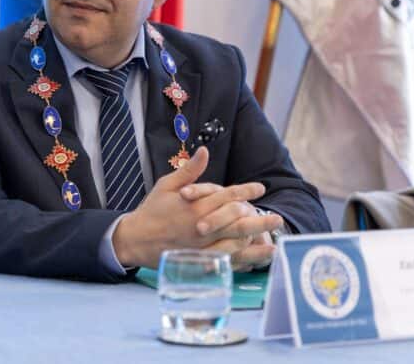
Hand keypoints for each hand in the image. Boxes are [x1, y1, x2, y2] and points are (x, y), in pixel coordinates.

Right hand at [111, 147, 282, 267]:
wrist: (136, 239)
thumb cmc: (152, 210)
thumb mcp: (166, 185)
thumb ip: (189, 170)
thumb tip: (204, 150)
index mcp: (193, 206)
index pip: (226, 196)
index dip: (246, 191)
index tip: (260, 188)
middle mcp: (200, 227)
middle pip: (236, 222)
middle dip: (259, 220)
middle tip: (277, 218)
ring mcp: (200, 247)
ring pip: (234, 244)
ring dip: (256, 242)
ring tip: (275, 242)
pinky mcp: (198, 261)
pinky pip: (225, 262)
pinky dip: (243, 261)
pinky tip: (256, 259)